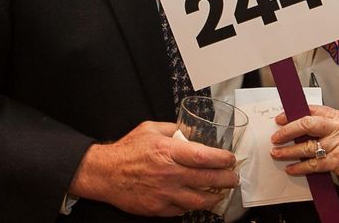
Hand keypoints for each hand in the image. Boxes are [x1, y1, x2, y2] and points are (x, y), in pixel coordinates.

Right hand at [69, 120, 238, 215]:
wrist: (105, 174)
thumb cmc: (126, 151)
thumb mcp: (150, 129)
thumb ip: (172, 128)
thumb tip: (189, 130)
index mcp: (168, 151)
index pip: (204, 157)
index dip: (222, 159)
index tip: (231, 159)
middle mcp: (169, 174)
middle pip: (207, 179)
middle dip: (226, 179)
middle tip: (233, 177)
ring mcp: (164, 194)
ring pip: (199, 200)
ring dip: (215, 197)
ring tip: (221, 192)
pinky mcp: (158, 209)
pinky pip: (182, 210)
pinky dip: (192, 205)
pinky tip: (197, 199)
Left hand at [270, 104, 338, 193]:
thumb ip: (328, 129)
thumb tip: (301, 130)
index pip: (313, 110)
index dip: (294, 114)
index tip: (281, 118)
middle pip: (307, 124)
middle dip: (288, 130)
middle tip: (277, 136)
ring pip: (307, 146)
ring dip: (289, 151)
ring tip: (278, 153)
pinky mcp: (338, 161)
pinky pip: (313, 163)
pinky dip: (300, 167)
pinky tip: (292, 168)